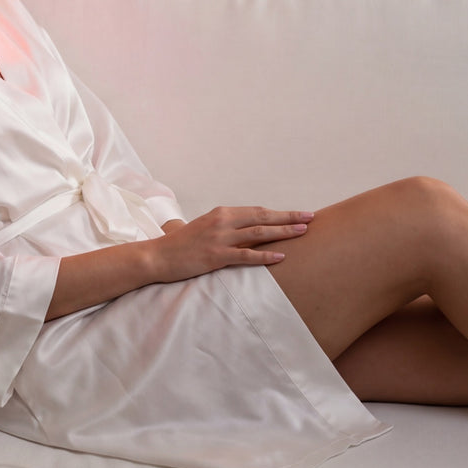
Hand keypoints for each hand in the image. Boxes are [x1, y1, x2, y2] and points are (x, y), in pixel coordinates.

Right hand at [152, 206, 313, 283]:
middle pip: (262, 217)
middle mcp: (222, 221)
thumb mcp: (202, 229)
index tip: (297, 214)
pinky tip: (281, 255)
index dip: (279, 213)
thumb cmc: (180, 245)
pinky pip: (247, 255)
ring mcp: (220, 238)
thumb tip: (241, 233)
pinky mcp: (216, 256)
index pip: (256, 211)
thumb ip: (222, 228)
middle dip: (288, 217)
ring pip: (259, 232)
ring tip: (302, 232)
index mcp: (220, 214)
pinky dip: (266, 255)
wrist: (158, 256)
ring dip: (283, 232)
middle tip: (309, 217)